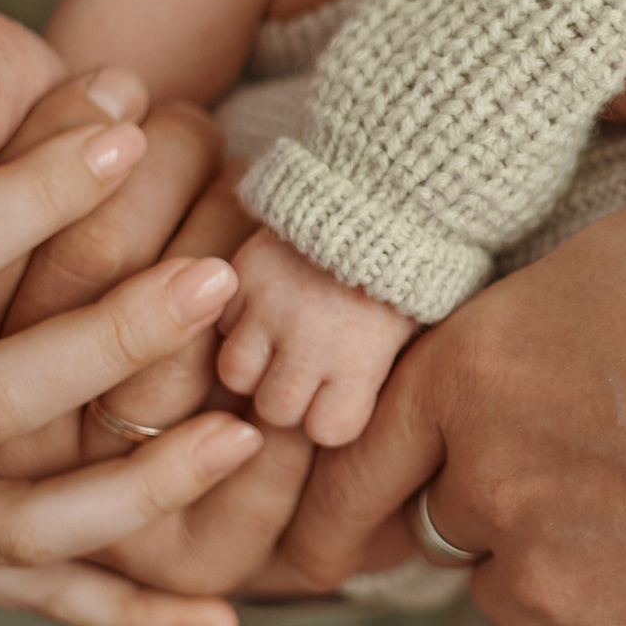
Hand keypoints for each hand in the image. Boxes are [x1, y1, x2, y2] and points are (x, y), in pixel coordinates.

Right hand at [215, 227, 418, 446]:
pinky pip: (220, 320)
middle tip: (303, 369)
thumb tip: (335, 422)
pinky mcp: (244, 274)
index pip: (327, 431)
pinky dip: (236, 318)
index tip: (338, 396)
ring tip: (275, 342)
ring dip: (252, 363)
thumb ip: (369, 379)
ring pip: (235, 374)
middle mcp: (312, 342)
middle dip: (287, 396)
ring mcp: (272, 307)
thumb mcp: (405, 329)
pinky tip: (264, 304)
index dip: (329, 417)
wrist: (383, 195)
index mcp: (361, 360)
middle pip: (275, 411)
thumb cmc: (403, 270)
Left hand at [267, 33, 625, 625]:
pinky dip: (599, 623)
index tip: (331, 514)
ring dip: (539, 557)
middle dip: (487, 483)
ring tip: (613, 511)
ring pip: (507, 588)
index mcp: (483, 365)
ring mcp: (568, 578)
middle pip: (449, 506)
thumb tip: (623, 58)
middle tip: (557, 453)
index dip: (338, 473)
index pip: (360, 441)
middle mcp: (500, 485)